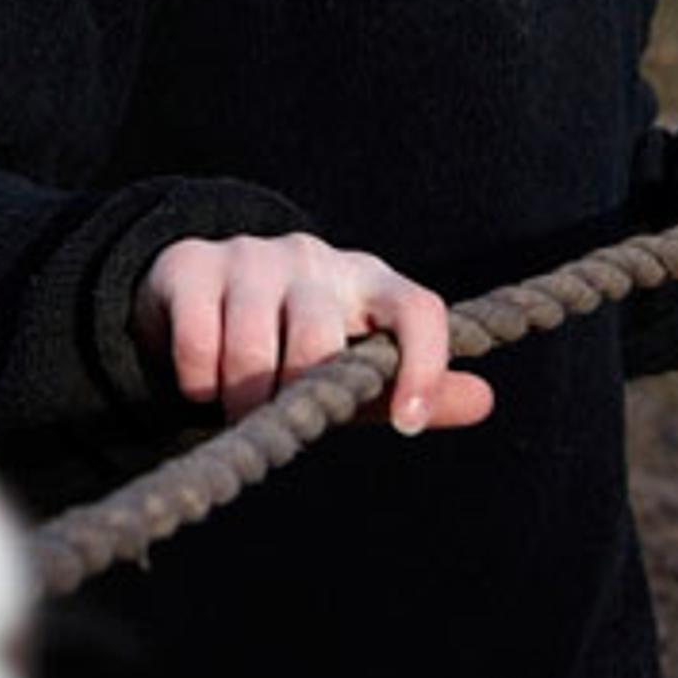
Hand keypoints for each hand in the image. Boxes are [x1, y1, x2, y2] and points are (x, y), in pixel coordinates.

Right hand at [135, 233, 495, 435]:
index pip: (417, 310)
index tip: (410, 422)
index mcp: (369, 281)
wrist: (201, 294)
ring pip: (250, 351)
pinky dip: (199, 385)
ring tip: (240, 410)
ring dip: (241, 402)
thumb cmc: (299, 343)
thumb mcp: (359, 369)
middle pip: (318, 342)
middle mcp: (314, 257)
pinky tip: (204, 384)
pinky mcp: (193, 264)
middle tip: (281, 420)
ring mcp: (251, 255)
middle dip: (295, 398)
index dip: (424, 365)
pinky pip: (198, 346)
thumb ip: (418, 387)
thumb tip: (485, 401)